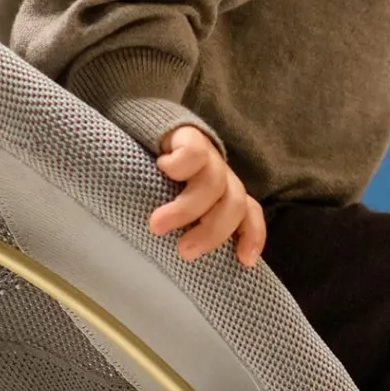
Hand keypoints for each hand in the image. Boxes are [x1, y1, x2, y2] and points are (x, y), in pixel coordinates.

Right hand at [149, 125, 265, 265]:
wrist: (136, 130)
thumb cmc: (153, 182)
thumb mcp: (173, 208)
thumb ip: (187, 229)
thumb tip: (182, 260)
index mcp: (222, 194)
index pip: (250, 213)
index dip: (252, 235)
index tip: (245, 261)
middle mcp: (219, 174)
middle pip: (234, 205)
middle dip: (212, 232)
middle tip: (184, 251)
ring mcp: (206, 155)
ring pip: (213, 185)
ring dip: (186, 210)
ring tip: (155, 226)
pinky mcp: (188, 135)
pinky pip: (194, 153)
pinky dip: (178, 166)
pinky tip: (160, 170)